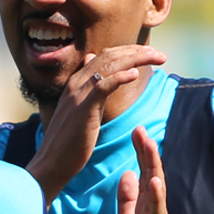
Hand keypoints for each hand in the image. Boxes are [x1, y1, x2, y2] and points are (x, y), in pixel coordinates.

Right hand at [26, 45, 165, 203]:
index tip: (150, 53)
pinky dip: (119, 77)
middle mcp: (77, 83)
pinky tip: (135, 75)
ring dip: (135, 59)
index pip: (105, 55)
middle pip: (109, 56)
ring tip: (157, 57)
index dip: (128, 51)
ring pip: (109, 66)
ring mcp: (78, 94)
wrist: (52, 162)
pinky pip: (103, 86)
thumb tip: (92, 64)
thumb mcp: (81, 109)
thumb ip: (90, 89)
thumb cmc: (69, 141)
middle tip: (160, 54)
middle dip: (137, 51)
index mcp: (77, 82)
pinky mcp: (83, 108)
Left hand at [111, 126, 180, 213]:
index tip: (136, 130)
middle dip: (148, 153)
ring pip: (157, 192)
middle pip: (153, 176)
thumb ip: (127, 201)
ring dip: (154, 168)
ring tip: (150, 146)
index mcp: (146, 209)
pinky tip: (154, 182)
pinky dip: (156, 199)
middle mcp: (154, 213)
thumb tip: (127, 175)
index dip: (141, 153)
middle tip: (142, 129)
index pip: (145, 174)